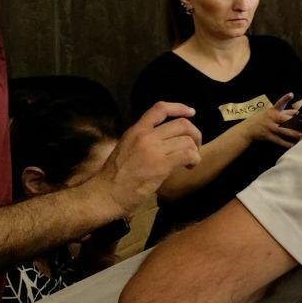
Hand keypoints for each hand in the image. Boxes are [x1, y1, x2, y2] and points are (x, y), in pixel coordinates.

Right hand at [88, 102, 202, 216]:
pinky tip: (189, 166)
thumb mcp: (126, 147)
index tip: (191, 112)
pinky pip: (188, 155)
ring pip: (187, 140)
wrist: (106, 194)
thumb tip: (167, 139)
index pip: (160, 109)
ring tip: (190, 161)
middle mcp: (145, 136)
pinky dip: (194, 159)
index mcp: (136, 130)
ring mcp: (153, 149)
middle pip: (182, 124)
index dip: (179, 108)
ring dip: (194, 150)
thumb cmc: (115, 176)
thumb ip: (144, 139)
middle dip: (194, 134)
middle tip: (195, 146)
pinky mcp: (161, 165)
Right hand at [242, 93, 301, 147]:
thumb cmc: (261, 119)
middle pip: (286, 120)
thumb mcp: (270, 112)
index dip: (285, 98)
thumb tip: (297, 111)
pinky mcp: (269, 137)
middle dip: (296, 123)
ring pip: (284, 131)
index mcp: (273, 111)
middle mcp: (272, 118)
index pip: (279, 103)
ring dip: (294, 134)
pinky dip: (287, 144)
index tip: (291, 94)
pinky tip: (294, 145)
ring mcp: (270, 128)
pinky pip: (280, 141)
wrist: (247, 130)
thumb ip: (284, 112)